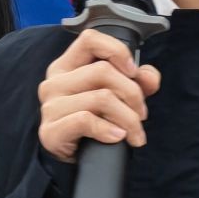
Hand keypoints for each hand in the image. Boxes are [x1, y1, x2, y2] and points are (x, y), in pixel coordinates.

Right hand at [37, 28, 160, 162]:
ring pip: (101, 98)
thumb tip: (149, 77)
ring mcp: (49, 107)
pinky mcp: (50, 131)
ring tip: (135, 132)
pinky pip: (86, 121)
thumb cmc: (96, 121)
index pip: (89, 39)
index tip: (133, 72)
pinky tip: (117, 137)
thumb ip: (138, 81)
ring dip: (128, 118)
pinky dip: (109, 130)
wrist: (78, 158)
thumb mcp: (120, 96)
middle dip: (133, 94)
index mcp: (67, 66)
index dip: (116, 51)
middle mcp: (54, 82)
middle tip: (142, 114)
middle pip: (103, 71)